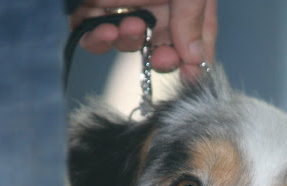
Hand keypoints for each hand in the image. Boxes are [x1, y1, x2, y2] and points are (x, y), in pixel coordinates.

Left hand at [69, 0, 216, 79]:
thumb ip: (193, 16)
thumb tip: (195, 57)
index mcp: (185, 1)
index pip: (195, 40)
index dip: (192, 63)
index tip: (188, 77)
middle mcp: (157, 3)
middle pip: (157, 45)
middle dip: (155, 54)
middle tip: (158, 54)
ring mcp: (124, 2)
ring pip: (122, 39)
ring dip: (121, 41)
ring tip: (119, 26)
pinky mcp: (93, 1)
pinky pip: (91, 27)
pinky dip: (92, 32)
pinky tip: (96, 24)